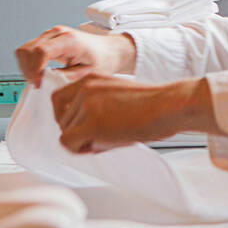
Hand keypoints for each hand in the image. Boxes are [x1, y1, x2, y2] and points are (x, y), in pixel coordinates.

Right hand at [15, 24, 135, 86]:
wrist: (109, 50)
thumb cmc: (103, 60)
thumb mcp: (87, 74)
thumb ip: (65, 77)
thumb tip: (45, 82)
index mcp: (69, 40)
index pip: (41, 51)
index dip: (35, 70)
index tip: (38, 84)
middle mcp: (58, 33)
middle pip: (28, 50)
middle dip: (28, 70)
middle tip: (38, 84)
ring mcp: (51, 34)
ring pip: (24, 49)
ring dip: (26, 67)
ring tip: (38, 79)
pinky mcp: (48, 39)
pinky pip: (29, 50)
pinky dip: (29, 63)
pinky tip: (39, 73)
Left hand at [51, 75, 206, 152]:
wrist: (169, 106)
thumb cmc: (153, 105)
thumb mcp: (117, 94)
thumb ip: (95, 103)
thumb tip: (78, 128)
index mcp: (91, 78)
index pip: (59, 99)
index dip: (68, 117)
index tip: (83, 126)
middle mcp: (84, 88)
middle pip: (61, 119)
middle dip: (78, 132)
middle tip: (102, 136)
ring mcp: (86, 105)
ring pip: (65, 133)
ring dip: (83, 141)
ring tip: (109, 137)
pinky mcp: (91, 123)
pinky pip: (69, 143)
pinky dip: (82, 149)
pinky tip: (105, 144)